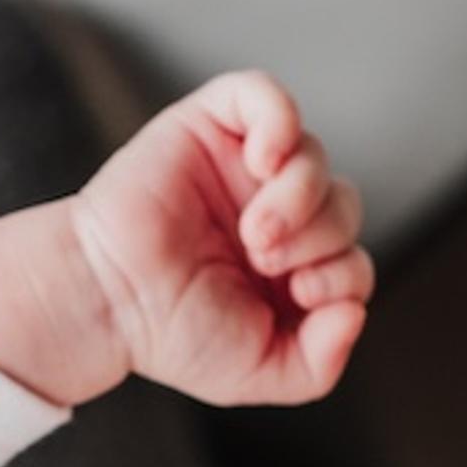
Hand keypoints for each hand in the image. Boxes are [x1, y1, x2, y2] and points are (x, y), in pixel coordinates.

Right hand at [71, 71, 371, 408]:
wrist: (109, 299)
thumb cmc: (172, 332)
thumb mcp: (259, 371)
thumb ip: (321, 362)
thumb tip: (356, 312)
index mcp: (292, 268)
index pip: (354, 257)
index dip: (343, 274)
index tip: (298, 293)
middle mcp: (276, 213)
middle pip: (344, 203)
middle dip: (322, 237)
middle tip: (266, 260)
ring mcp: (244, 166)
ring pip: (313, 154)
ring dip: (300, 195)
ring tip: (255, 230)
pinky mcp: (211, 125)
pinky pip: (266, 95)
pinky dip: (279, 121)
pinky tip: (264, 160)